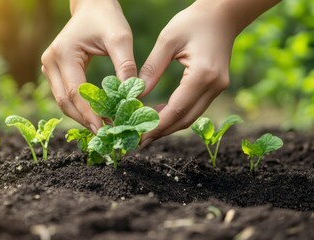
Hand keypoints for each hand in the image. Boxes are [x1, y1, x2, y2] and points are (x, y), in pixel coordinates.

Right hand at [41, 0, 136, 132]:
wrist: (91, 5)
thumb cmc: (106, 19)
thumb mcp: (120, 38)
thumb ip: (125, 66)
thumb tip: (133, 95)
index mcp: (64, 54)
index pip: (76, 92)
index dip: (90, 113)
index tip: (106, 129)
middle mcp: (50, 62)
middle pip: (65, 101)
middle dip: (85, 120)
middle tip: (106, 134)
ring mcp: (49, 67)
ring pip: (63, 101)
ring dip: (82, 116)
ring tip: (103, 128)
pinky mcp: (54, 70)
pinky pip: (65, 95)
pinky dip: (80, 107)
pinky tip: (96, 115)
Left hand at [138, 1, 238, 146]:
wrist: (223, 15)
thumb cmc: (193, 21)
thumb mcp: (167, 40)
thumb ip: (152, 68)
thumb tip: (136, 94)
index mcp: (202, 75)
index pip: (176, 109)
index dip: (156, 125)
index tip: (138, 135)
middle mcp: (214, 86)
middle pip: (184, 119)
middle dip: (160, 131)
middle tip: (138, 140)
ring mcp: (218, 88)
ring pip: (190, 117)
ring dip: (168, 125)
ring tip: (145, 131)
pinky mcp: (216, 87)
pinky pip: (194, 108)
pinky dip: (176, 115)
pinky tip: (159, 114)